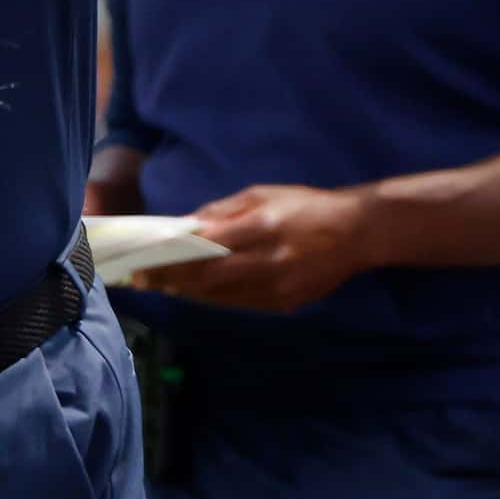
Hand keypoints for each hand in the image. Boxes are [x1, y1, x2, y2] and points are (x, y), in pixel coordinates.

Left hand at [123, 183, 372, 313]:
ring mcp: (277, 288)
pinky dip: (214, 298)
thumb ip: (222, 211)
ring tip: (163, 285)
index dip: (170, 260)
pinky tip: (196, 291)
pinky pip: (239, 304)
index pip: (204, 249)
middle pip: (208, 279)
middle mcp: (268, 262)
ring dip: (188, 292)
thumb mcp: (262, 194)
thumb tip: (185, 225)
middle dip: (171, 280)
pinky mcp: (285, 304)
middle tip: (143, 279)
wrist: (356, 233)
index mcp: (261, 228)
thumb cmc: (304, 205)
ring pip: (221, 297)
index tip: (143, 264)